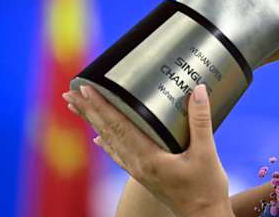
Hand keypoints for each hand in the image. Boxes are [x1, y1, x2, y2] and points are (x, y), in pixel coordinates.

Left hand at [64, 84, 232, 216]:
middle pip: (108, 132)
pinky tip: (99, 138)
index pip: (120, 126)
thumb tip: (198, 91)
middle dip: (89, 111)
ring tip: (79, 108)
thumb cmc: (206, 188)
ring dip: (94, 123)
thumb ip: (200, 120)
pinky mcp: (144, 175)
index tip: (87, 89)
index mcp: (149, 158)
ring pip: (110, 142)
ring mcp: (139, 171)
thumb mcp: (207, 153)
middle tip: (71, 92)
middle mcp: (138, 165)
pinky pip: (119, 154)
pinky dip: (107, 143)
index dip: (103, 106)